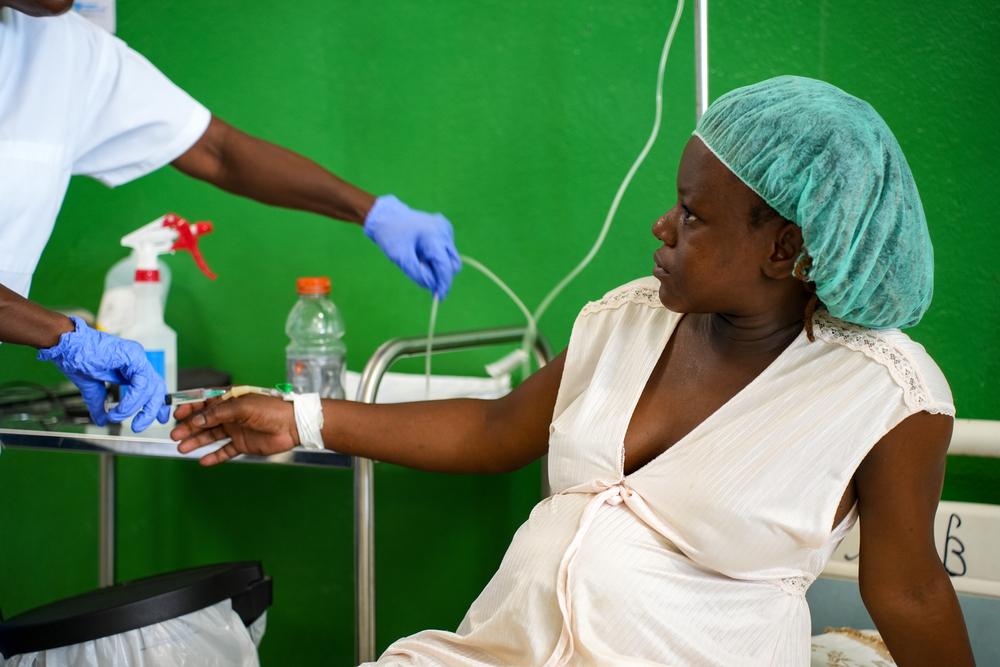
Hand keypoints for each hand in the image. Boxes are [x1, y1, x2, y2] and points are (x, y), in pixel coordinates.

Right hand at [36, 317, 168, 431]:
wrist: (67, 345)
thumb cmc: (77, 358)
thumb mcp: (92, 388)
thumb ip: (100, 404)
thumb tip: (101, 421)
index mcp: (131, 367)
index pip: (152, 387)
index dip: (157, 404)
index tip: (160, 419)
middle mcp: (137, 361)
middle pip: (156, 388)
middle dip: (152, 409)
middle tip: (139, 426)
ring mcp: (137, 357)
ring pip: (150, 388)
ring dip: (133, 408)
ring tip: (116, 417)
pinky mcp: (134, 356)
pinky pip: (141, 383)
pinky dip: (132, 399)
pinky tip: (120, 408)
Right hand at [171, 394, 298, 465]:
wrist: (292, 425)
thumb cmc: (271, 410)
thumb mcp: (242, 407)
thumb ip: (218, 413)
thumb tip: (197, 419)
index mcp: (231, 400)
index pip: (206, 403)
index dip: (190, 408)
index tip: (176, 414)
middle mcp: (232, 415)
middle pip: (205, 421)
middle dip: (189, 427)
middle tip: (175, 434)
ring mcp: (236, 430)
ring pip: (212, 436)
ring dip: (197, 441)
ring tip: (182, 448)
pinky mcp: (243, 444)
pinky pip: (225, 451)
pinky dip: (214, 456)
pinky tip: (203, 460)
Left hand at [363, 195, 460, 298]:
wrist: (387, 216)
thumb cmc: (391, 237)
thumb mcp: (400, 258)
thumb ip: (417, 274)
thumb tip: (432, 287)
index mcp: (433, 236)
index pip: (445, 266)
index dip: (444, 284)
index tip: (440, 297)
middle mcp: (443, 231)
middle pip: (453, 263)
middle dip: (441, 274)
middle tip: (424, 277)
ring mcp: (446, 228)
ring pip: (450, 257)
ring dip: (438, 264)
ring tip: (419, 258)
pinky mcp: (445, 227)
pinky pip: (446, 249)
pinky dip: (437, 255)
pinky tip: (422, 249)